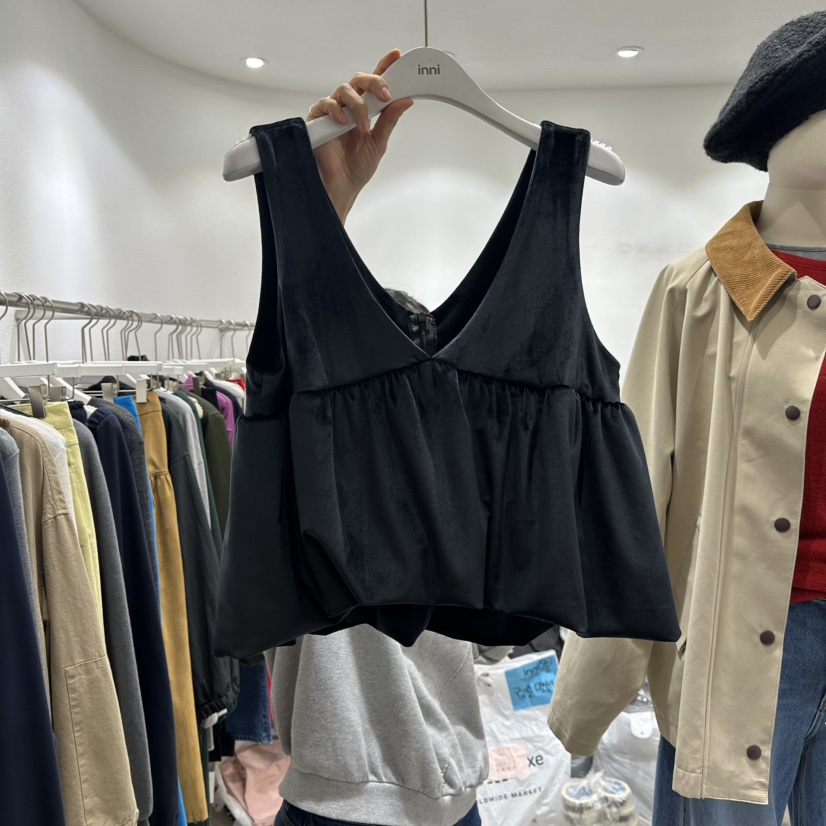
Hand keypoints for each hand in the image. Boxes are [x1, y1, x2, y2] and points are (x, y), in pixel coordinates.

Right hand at [307, 49, 413, 223]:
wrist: (341, 187)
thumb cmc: (356, 168)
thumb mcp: (378, 142)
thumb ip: (389, 120)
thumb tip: (405, 100)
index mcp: (366, 110)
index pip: (374, 84)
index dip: (384, 67)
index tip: (396, 56)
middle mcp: (349, 107)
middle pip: (359, 80)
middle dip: (374, 82)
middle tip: (385, 95)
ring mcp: (333, 111)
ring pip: (344, 90)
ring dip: (358, 105)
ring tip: (363, 127)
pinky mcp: (318, 119)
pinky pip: (325, 104)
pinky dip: (336, 109)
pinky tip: (343, 121)